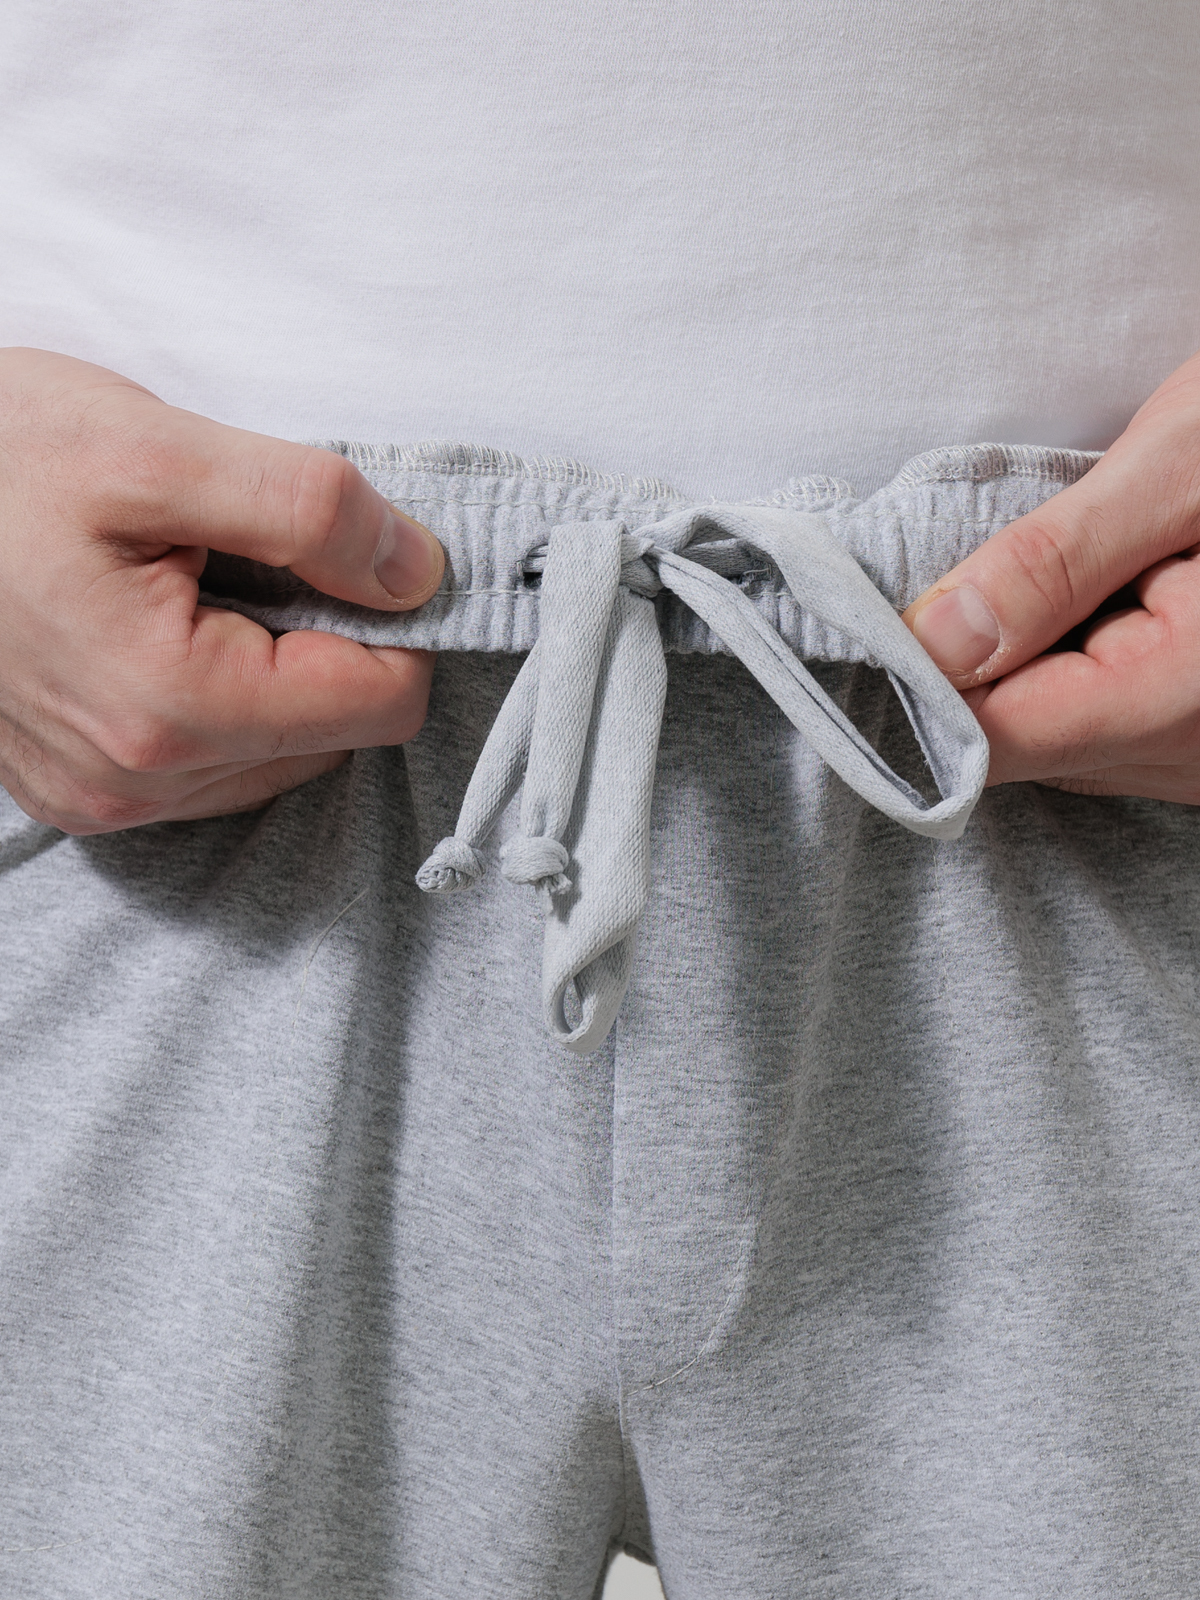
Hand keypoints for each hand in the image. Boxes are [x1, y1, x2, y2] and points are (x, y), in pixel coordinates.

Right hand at [0, 348, 444, 832]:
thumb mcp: (154, 448)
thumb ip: (306, 509)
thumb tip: (417, 570)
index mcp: (173, 707)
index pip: (382, 703)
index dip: (396, 619)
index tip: (356, 551)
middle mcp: (140, 782)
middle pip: (337, 735)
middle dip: (329, 642)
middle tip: (254, 556)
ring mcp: (105, 799)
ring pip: (280, 756)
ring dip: (274, 672)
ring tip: (196, 587)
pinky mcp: (80, 792)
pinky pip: (212, 767)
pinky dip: (220, 700)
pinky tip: (164, 630)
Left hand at [903, 348, 1199, 802]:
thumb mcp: (1186, 463)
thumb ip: (1054, 561)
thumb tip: (932, 639)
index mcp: (1189, 696)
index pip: (992, 741)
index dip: (914, 689)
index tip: (866, 625)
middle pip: (1019, 749)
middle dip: (968, 673)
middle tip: (952, 580)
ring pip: (1059, 747)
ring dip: (1023, 675)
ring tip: (1043, 586)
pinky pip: (1108, 737)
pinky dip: (1074, 679)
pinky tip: (1093, 615)